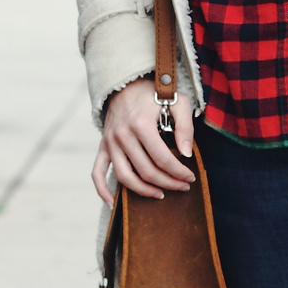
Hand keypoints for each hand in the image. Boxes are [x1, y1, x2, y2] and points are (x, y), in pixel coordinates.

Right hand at [91, 77, 195, 204]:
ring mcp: (110, 143)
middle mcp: (122, 136)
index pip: (162, 159)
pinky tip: (113, 203)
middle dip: (168, 183)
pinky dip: (102, 191)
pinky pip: (97, 173)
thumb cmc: (155, 94)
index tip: (190, 178)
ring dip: (144, 191)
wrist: (126, 83)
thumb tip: (186, 154)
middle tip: (182, 187)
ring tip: (160, 194)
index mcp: (141, 124)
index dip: (179, 172)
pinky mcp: (102, 147)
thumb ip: (185, 127)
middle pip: (146, 171)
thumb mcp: (177, 102)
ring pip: (125, 177)